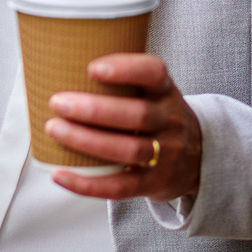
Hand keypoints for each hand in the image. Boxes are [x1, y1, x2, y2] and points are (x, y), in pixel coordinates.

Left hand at [43, 53, 202, 201]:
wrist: (197, 157)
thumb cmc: (156, 116)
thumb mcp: (152, 91)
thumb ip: (120, 78)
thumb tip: (55, 64)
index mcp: (164, 92)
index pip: (154, 73)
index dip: (126, 69)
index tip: (92, 68)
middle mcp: (169, 121)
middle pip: (137, 115)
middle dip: (94, 110)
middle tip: (57, 102)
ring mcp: (164, 155)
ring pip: (128, 150)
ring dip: (86, 141)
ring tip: (54, 129)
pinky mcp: (153, 183)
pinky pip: (120, 187)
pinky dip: (86, 184)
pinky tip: (59, 174)